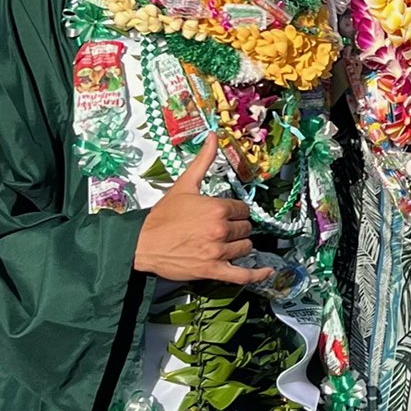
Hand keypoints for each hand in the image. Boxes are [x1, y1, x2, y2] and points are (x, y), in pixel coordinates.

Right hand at [133, 133, 271, 285]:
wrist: (143, 243)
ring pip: (245, 248)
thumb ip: (203, 160)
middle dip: (237, 228)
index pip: (243, 210)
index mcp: (218, 208)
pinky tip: (266, 272)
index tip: (227, 213)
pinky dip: (257, 275)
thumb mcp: (185, 184)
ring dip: (239, 246)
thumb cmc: (163, 215)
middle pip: (245, 229)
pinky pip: (242, 275)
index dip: (235, 211)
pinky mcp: (213, 270)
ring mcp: (218, 252)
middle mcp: (221, 229)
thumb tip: (213, 135)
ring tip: (226, 242)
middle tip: (222, 228)